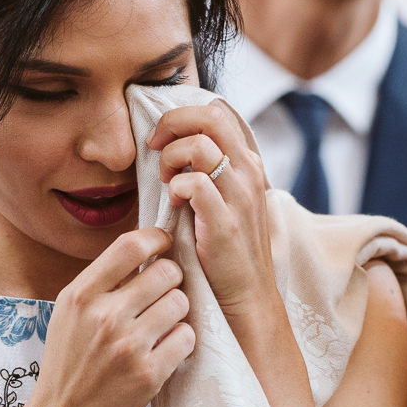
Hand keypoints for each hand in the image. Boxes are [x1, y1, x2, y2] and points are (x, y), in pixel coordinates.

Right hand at [32, 228, 194, 406]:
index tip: (164, 245)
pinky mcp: (149, 373)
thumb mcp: (70, 311)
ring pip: (181, 302)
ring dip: (177, 311)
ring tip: (160, 324)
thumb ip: (104, 281)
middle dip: (172, 279)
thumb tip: (147, 245)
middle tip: (163, 294)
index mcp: (81, 295)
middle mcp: (104, 317)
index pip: (131, 246)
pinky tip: (164, 347)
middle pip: (167, 272)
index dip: (157, 239)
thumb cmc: (71, 358)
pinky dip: (181, 340)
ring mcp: (128, 346)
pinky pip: (187, 336)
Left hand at [148, 102, 280, 330]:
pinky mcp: (225, 221)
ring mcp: (240, 196)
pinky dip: (177, 187)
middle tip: (157, 149)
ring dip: (172, 157)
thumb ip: (209, 170)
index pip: (217, 112)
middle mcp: (249, 172)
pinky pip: (195, 183)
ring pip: (200, 145)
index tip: (164, 141)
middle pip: (210, 116)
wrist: (246, 293)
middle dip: (173, 125)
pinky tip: (175, 203)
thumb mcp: (226, 198)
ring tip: (167, 181)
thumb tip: (173, 144)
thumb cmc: (226, 247)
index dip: (183, 118)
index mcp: (248, 162)